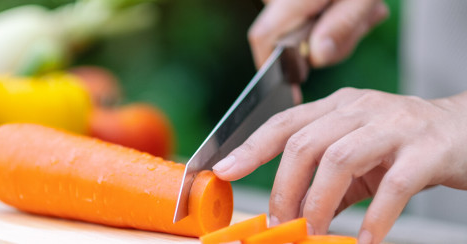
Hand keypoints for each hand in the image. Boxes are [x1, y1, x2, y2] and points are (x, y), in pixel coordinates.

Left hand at [212, 88, 466, 242]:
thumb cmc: (404, 145)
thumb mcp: (358, 154)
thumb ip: (325, 179)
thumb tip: (289, 213)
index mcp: (338, 107)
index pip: (285, 122)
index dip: (250, 146)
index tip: (223, 170)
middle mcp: (361, 109)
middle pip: (305, 143)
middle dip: (284, 188)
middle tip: (280, 223)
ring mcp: (394, 126)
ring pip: (340, 160)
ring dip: (319, 203)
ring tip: (313, 232)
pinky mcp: (427, 151)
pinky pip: (393, 186)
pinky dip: (374, 218)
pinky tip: (365, 240)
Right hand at [249, 0, 388, 67]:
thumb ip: (342, 26)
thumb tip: (317, 58)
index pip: (263, 39)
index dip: (273, 68)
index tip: (295, 87)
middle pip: (290, 36)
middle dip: (327, 42)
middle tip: (365, 23)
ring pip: (305, 25)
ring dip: (340, 26)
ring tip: (369, 10)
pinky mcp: (298, 0)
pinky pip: (313, 12)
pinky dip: (340, 13)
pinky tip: (360, 5)